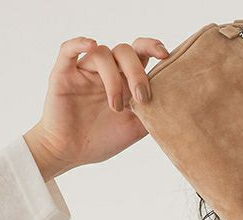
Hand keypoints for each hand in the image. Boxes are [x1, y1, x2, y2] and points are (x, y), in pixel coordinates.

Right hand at [25, 35, 169, 174]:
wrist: (71, 153)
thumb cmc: (102, 140)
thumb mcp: (135, 129)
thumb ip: (153, 113)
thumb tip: (178, 105)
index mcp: (125, 80)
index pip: (140, 53)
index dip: (153, 47)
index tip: (166, 56)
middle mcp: (107, 71)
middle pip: (125, 51)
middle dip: (137, 72)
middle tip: (142, 98)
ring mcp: (86, 71)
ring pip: (102, 54)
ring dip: (113, 79)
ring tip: (116, 108)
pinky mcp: (64, 74)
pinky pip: (68, 50)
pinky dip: (79, 43)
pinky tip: (90, 43)